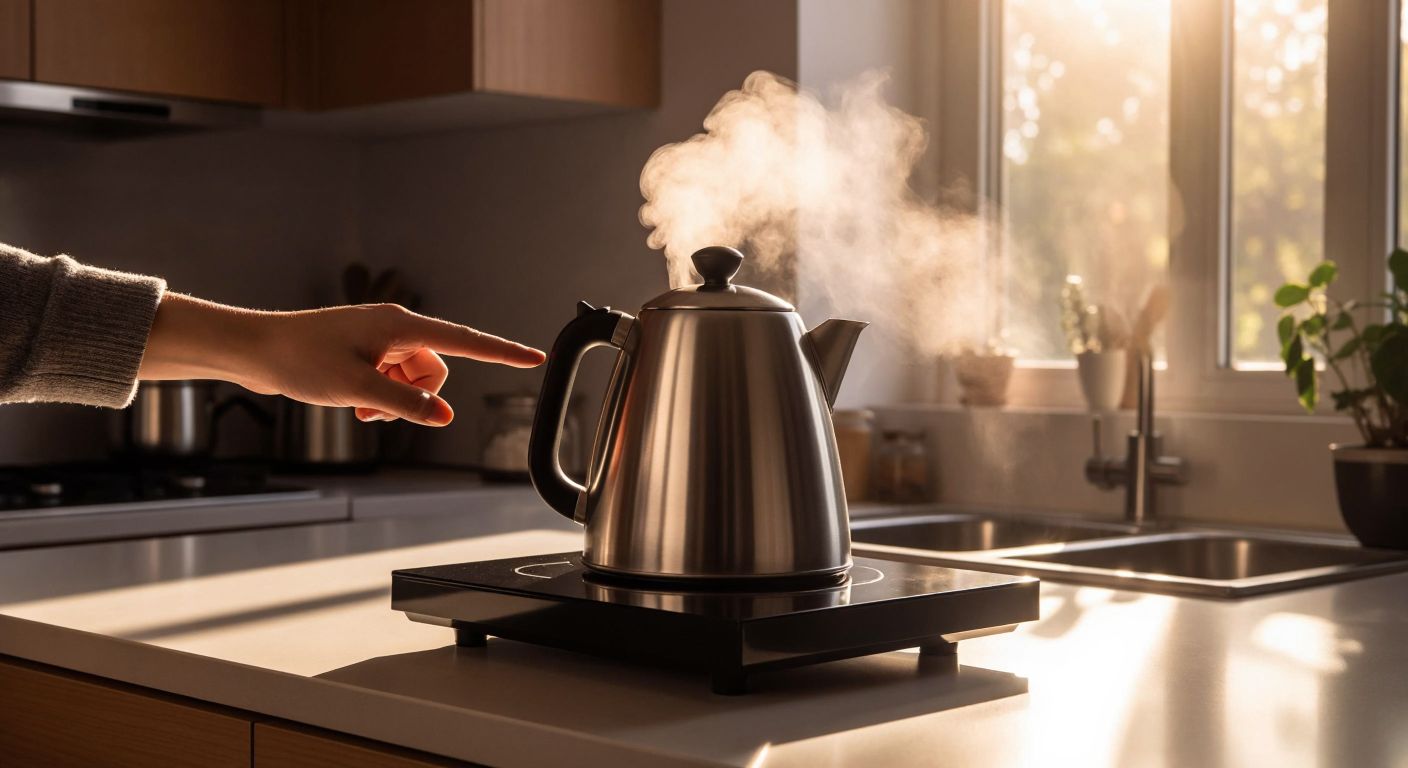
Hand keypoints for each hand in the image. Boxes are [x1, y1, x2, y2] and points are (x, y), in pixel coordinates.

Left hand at [139, 294, 544, 425]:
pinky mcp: (366, 352)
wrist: (255, 350)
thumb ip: (406, 403)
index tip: (535, 357)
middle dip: (417, 396)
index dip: (502, 352)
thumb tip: (444, 416)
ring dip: (396, 401)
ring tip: (361, 408)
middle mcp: (395, 328)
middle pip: (437, 370)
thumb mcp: (356, 389)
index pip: (465, 341)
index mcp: (400, 325)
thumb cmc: (299, 359)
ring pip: (415, 380)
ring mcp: (380, 340)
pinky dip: (382, 397)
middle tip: (377, 407)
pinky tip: (356, 405)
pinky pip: (394, 380)